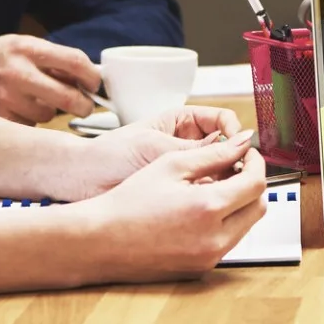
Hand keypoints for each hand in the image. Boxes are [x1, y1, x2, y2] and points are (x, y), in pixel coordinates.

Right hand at [0, 35, 99, 123]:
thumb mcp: (21, 44)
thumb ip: (51, 58)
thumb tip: (86, 77)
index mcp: (28, 48)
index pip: (75, 61)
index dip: (92, 76)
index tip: (95, 84)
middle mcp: (19, 73)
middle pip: (68, 98)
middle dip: (83, 105)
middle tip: (84, 106)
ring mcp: (8, 98)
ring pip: (49, 115)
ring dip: (50, 110)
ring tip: (34, 99)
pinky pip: (29, 126)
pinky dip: (30, 121)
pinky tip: (18, 109)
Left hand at [67, 107, 246, 198]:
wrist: (83, 181)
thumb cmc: (110, 154)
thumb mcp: (157, 148)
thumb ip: (198, 148)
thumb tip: (236, 143)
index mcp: (182, 121)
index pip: (222, 120)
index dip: (234, 132)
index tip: (240, 148)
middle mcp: (186, 143)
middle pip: (224, 148)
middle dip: (232, 160)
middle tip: (238, 173)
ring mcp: (183, 168)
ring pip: (217, 172)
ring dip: (222, 180)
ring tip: (223, 190)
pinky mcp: (178, 191)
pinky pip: (203, 192)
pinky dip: (209, 197)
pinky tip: (209, 203)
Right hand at [82, 136, 269, 279]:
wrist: (100, 241)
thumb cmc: (128, 202)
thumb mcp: (171, 166)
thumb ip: (214, 153)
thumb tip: (243, 142)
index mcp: (208, 209)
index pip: (256, 184)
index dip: (257, 163)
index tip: (248, 155)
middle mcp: (214, 240)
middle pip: (258, 208)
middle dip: (252, 184)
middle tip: (235, 169)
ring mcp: (208, 258)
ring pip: (246, 226)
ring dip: (240, 204)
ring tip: (215, 187)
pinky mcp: (200, 269)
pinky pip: (228, 241)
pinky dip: (225, 223)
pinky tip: (202, 210)